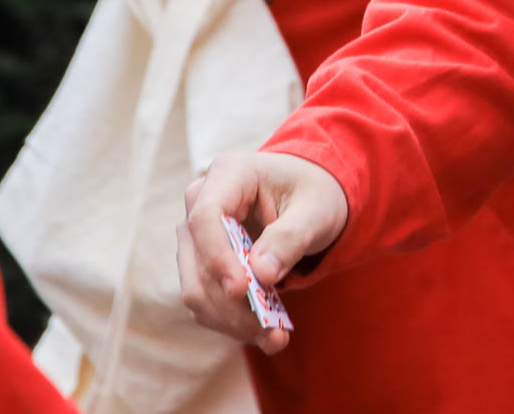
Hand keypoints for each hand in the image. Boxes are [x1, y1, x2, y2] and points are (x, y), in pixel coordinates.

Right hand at [177, 150, 348, 352]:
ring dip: (232, 320)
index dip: (217, 257)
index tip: (241, 290)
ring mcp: (197, 237)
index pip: (206, 218)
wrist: (308, 197)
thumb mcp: (315, 209)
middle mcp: (201, 203)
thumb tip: (261, 274)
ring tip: (274, 338)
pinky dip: (233, 322)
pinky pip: (208, 301)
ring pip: (198, 289)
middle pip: (197, 262)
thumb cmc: (312, 193)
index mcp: (228, 175)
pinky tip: (267, 332)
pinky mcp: (202, 265)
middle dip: (230, 303)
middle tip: (270, 330)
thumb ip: (291, 236)